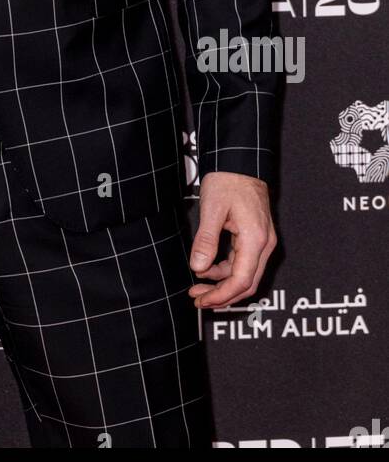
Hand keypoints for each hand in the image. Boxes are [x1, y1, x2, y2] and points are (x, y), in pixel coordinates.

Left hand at [188, 171, 277, 308]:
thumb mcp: (212, 209)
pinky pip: (243, 262)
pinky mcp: (256, 237)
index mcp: (255, 239)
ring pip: (245, 274)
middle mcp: (264, 244)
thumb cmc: (228, 179)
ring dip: (222, 283)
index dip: (221, 295)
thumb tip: (198, 266)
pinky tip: (208, 267)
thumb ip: (206, 240)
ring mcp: (262, 241)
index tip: (202, 300)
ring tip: (198, 284)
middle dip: (222, 295)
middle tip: (198, 298)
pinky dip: (226, 270)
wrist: (240, 161)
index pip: (241, 280)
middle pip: (246, 283)